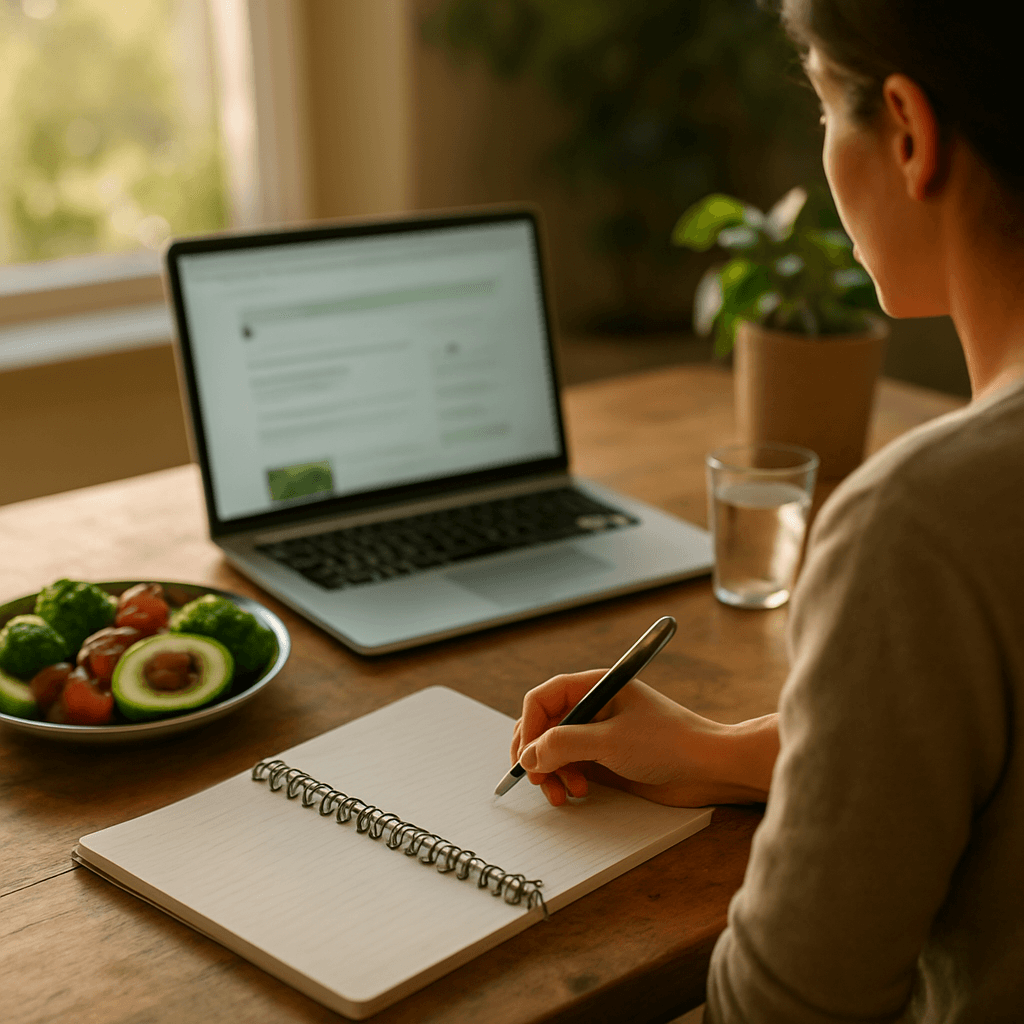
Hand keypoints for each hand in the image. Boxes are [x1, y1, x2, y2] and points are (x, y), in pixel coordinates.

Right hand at [510, 670, 778, 807]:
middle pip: (544, 725)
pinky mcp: (606, 757)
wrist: (710, 768)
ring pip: (554, 749)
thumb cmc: (668, 743)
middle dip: (536, 753)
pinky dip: (565, 780)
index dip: (529, 726)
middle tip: (537, 779)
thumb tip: (528, 757)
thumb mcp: (609, 741)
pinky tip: (576, 793)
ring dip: (550, 772)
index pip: (543, 698)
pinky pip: (570, 766)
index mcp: (595, 686)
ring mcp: (599, 733)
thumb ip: (563, 745)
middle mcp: (593, 706)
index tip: (527, 756)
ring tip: (562, 793)